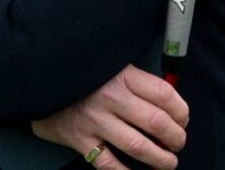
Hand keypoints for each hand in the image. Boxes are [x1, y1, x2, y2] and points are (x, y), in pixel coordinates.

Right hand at [31, 64, 188, 168]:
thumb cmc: (84, 71)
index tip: (184, 119)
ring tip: (169, 162)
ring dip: (160, 159)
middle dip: (176, 138)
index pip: (165, 95)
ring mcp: (95, 121)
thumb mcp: (112, 64)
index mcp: (123, 75)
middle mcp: (112, 98)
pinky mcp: (80, 140)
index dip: (182, 111)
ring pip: (137, 146)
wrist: (41, 79)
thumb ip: (138, 80)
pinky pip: (107, 163)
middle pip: (157, 122)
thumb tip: (170, 100)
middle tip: (179, 143)